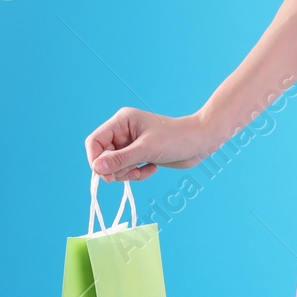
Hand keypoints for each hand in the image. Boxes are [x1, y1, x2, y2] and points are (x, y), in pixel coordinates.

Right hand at [85, 108, 216, 181]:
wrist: (200, 143)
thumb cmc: (176, 139)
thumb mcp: (146, 150)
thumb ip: (121, 160)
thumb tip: (97, 168)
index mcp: (121, 122)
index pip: (95, 141)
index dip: (95, 159)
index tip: (104, 175)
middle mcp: (124, 132)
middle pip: (104, 156)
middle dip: (116, 168)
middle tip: (130, 174)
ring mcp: (132, 144)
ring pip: (117, 165)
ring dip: (128, 173)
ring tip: (143, 170)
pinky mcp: (142, 155)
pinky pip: (130, 169)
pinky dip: (138, 174)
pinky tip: (152, 169)